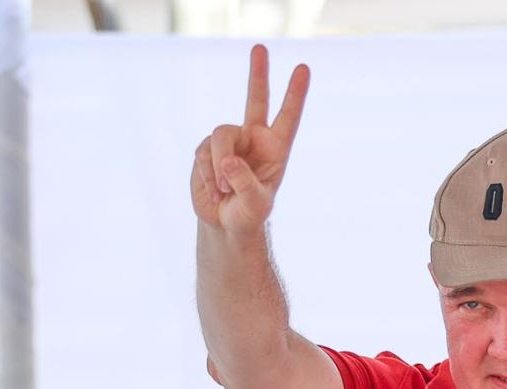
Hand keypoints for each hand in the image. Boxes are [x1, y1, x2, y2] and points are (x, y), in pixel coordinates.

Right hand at [190, 44, 309, 234]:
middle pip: (255, 99)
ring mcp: (229, 141)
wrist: (225, 223)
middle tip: (260, 47)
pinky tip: (215, 190)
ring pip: (220, 135)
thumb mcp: (255, 204)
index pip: (288, 117)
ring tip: (225, 189)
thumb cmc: (248, 214)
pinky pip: (203, 153)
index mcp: (275, 148)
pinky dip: (208, 174)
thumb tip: (228, 159)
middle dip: (258, 74)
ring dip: (220, 165)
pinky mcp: (206, 149)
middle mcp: (253, 138)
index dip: (295, 94)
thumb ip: (244, 182)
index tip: (303, 68)